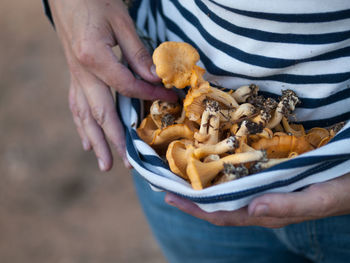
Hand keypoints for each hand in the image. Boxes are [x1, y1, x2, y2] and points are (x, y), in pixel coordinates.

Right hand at [49, 0, 176, 170]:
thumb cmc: (94, 1)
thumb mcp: (121, 22)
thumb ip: (137, 54)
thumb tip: (154, 79)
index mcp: (94, 57)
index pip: (127, 86)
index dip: (150, 95)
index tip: (170, 99)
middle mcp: (81, 73)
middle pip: (100, 113)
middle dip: (114, 141)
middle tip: (126, 165)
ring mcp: (74, 76)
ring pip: (84, 115)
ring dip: (95, 142)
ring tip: (105, 164)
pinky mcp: (73, 75)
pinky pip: (76, 106)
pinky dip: (81, 126)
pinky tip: (86, 141)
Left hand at [165, 173, 349, 227]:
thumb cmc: (343, 188)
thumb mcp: (319, 198)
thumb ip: (286, 205)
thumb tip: (250, 210)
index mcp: (266, 209)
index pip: (222, 214)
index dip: (194, 208)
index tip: (169, 197)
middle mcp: (259, 198)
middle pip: (218, 200)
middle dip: (191, 193)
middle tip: (166, 179)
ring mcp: (264, 185)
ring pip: (227, 185)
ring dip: (204, 178)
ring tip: (182, 166)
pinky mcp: (271, 171)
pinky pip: (240, 171)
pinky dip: (223, 165)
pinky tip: (214, 153)